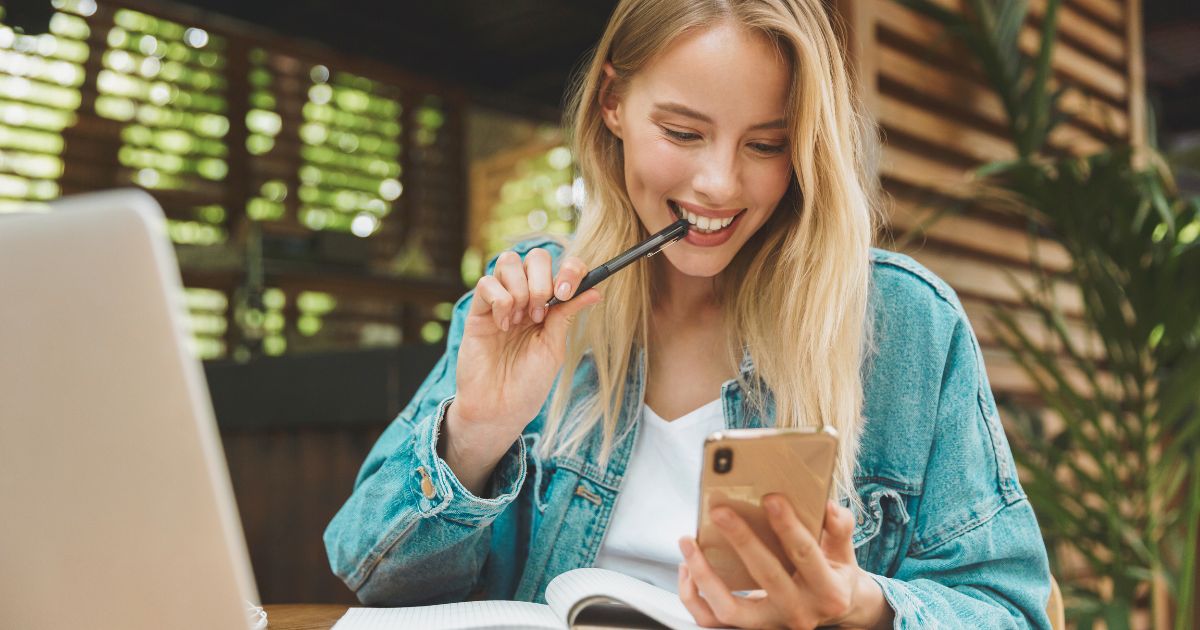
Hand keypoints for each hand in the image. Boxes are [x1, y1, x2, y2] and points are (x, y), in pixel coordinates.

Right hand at [448, 248, 600, 456]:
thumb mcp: (554, 347)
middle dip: (542, 279)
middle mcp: (525, 297)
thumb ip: (567, 315)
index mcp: (549, 305)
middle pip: (534, 256)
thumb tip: (596, 290)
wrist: (500, 407)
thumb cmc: (529, 383)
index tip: (566, 293)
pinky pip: (487, 284)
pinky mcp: (478, 311)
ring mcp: (500, 301)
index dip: (569, 269)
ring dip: (520, 288)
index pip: (562, 267)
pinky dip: (499, 301)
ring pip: (508, 262)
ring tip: (521, 319)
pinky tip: (503, 325)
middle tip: (540, 313)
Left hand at [677, 498, 892, 629]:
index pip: (805, 555)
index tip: (771, 498)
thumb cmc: (832, 572)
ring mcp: (771, 624)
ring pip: (729, 609)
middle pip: (766, 577)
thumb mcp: (843, 551)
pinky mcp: (749, 628)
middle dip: (742, 540)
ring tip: (689, 542)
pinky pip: (712, 619)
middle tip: (720, 511)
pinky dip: (693, 595)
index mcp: (827, 590)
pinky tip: (687, 566)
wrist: (833, 610)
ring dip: (704, 575)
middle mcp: (799, 612)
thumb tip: (828, 506)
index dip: (788, 527)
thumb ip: (839, 528)